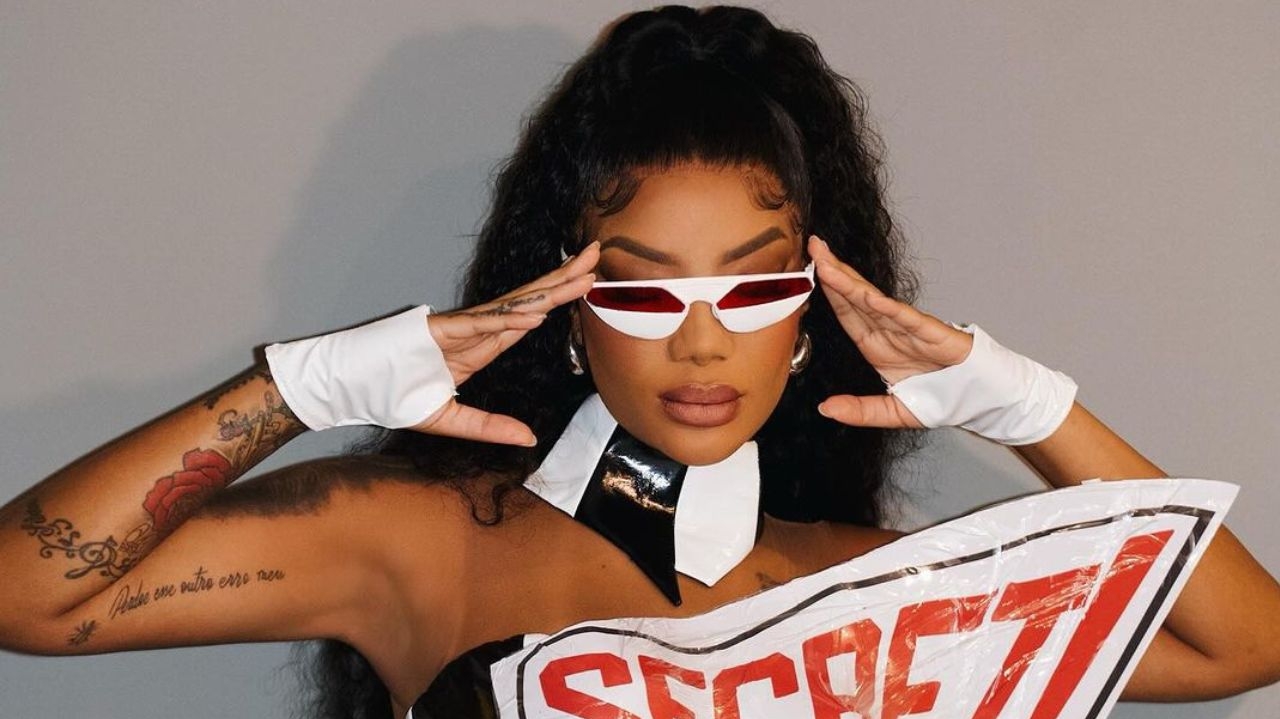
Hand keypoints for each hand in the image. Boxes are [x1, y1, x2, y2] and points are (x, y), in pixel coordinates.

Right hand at [412, 243, 598, 444]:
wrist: (350, 387)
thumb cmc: (392, 396)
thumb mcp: (451, 422)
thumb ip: (490, 428)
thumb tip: (531, 439)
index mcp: (480, 346)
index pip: (528, 317)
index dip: (557, 299)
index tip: (586, 283)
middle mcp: (475, 330)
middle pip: (529, 300)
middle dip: (563, 279)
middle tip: (597, 256)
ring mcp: (458, 328)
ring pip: (512, 305)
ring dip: (547, 290)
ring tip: (580, 274)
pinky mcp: (438, 333)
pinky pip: (478, 325)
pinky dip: (507, 320)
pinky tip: (536, 314)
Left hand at [808, 235, 971, 428]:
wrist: (983, 399)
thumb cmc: (942, 398)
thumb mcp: (892, 412)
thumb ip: (860, 411)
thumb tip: (825, 409)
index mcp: (876, 345)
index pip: (846, 313)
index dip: (827, 292)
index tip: (807, 273)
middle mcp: (889, 331)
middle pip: (855, 298)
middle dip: (833, 272)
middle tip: (813, 247)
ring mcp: (909, 329)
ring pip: (874, 302)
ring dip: (850, 282)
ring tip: (828, 263)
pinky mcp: (932, 334)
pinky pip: (907, 319)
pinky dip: (889, 308)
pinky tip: (869, 297)